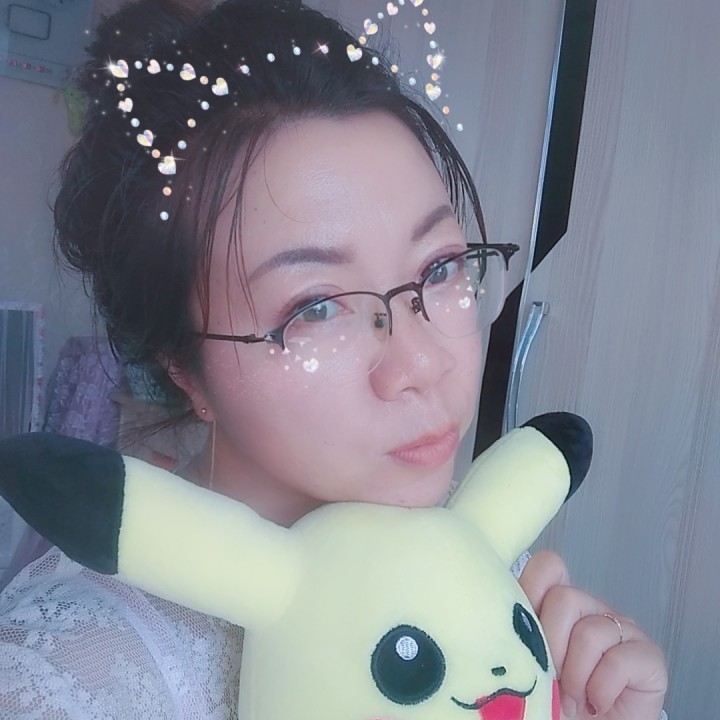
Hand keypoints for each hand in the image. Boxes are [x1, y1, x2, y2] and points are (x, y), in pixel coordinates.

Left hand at [519, 551, 667, 719]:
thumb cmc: (557, 702)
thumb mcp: (530, 664)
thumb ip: (521, 635)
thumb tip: (499, 623)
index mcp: (560, 606)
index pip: (549, 567)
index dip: (533, 588)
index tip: (523, 630)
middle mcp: (592, 609)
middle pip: (564, 598)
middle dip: (551, 646)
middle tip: (550, 681)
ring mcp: (623, 629)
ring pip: (590, 631)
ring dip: (575, 676)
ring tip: (572, 701)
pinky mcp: (649, 656)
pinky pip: (620, 660)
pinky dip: (601, 689)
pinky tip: (596, 703)